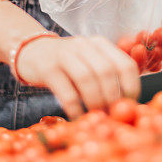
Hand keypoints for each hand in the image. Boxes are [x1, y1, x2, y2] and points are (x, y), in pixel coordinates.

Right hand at [15, 36, 140, 118]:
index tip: (129, 105)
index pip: (125, 64)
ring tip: (96, 116)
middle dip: (112, 98)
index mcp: (100, 44)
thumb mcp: (89, 63)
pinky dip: (75, 108)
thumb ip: (108, 76)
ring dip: (95, 102)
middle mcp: (83, 45)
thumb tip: (128, 105)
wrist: (30, 52)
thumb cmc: (67, 65)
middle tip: (111, 115)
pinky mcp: (47, 68)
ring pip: (87, 79)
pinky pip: (66, 92)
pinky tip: (78, 117)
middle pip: (106, 72)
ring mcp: (63, 55)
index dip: (131, 88)